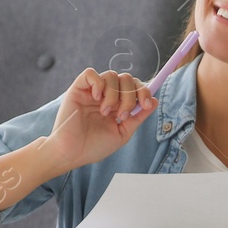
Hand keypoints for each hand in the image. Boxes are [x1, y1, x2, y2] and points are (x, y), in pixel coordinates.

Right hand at [43, 68, 158, 172]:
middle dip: (130, 95)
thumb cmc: (94, 146)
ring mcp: (92, 91)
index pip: (135, 87)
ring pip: (111, 75)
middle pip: (126, 78)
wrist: (72, 154)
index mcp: (118, 104)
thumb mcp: (123, 133)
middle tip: (122, 114)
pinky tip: (97, 98)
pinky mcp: (78, 89)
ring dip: (114, 94)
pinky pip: (90, 73)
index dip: (144, 90)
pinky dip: (98, 83)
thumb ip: (138, 117)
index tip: (147, 103)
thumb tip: (155, 101)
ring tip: (105, 112)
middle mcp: (106, 95)